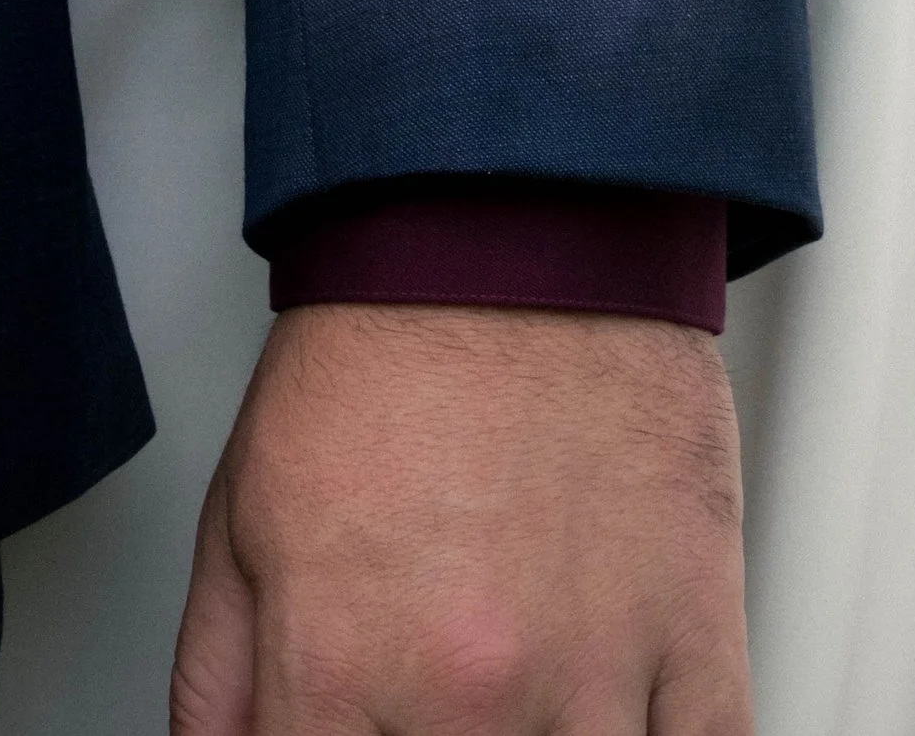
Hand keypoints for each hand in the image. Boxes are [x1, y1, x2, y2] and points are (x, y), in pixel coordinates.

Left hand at [171, 306, 752, 735]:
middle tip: (435, 688)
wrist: (515, 229)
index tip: (349, 730)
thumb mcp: (241, 515)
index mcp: (340, 674)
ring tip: (523, 695)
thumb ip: (217, 682)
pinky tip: (613, 719)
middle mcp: (470, 700)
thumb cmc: (387, 351)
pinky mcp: (697, 639)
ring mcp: (595, 680)